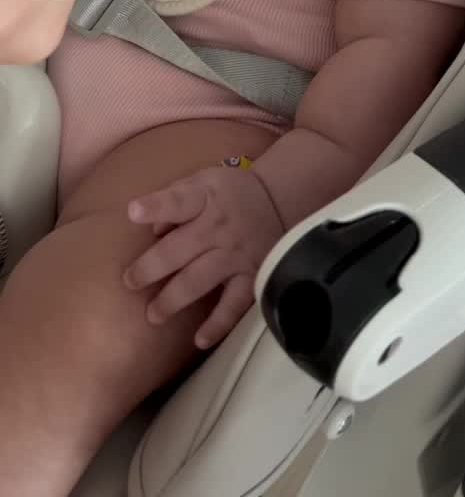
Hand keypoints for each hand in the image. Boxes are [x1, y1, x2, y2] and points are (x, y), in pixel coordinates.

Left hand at [124, 165, 285, 348]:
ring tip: (153, 315)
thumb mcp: (202, 182)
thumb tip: (153, 231)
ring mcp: (235, 255)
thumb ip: (175, 199)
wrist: (276, 200)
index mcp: (205, 198)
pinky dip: (218, 324)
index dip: (156, 207)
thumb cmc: (227, 193)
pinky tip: (200, 339)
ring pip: (199, 280)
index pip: (179, 201)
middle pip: (179, 250)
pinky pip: (234, 304)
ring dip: (173, 299)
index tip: (133, 212)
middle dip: (150, 268)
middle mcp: (219, 228)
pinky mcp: (251, 277)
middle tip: (130, 282)